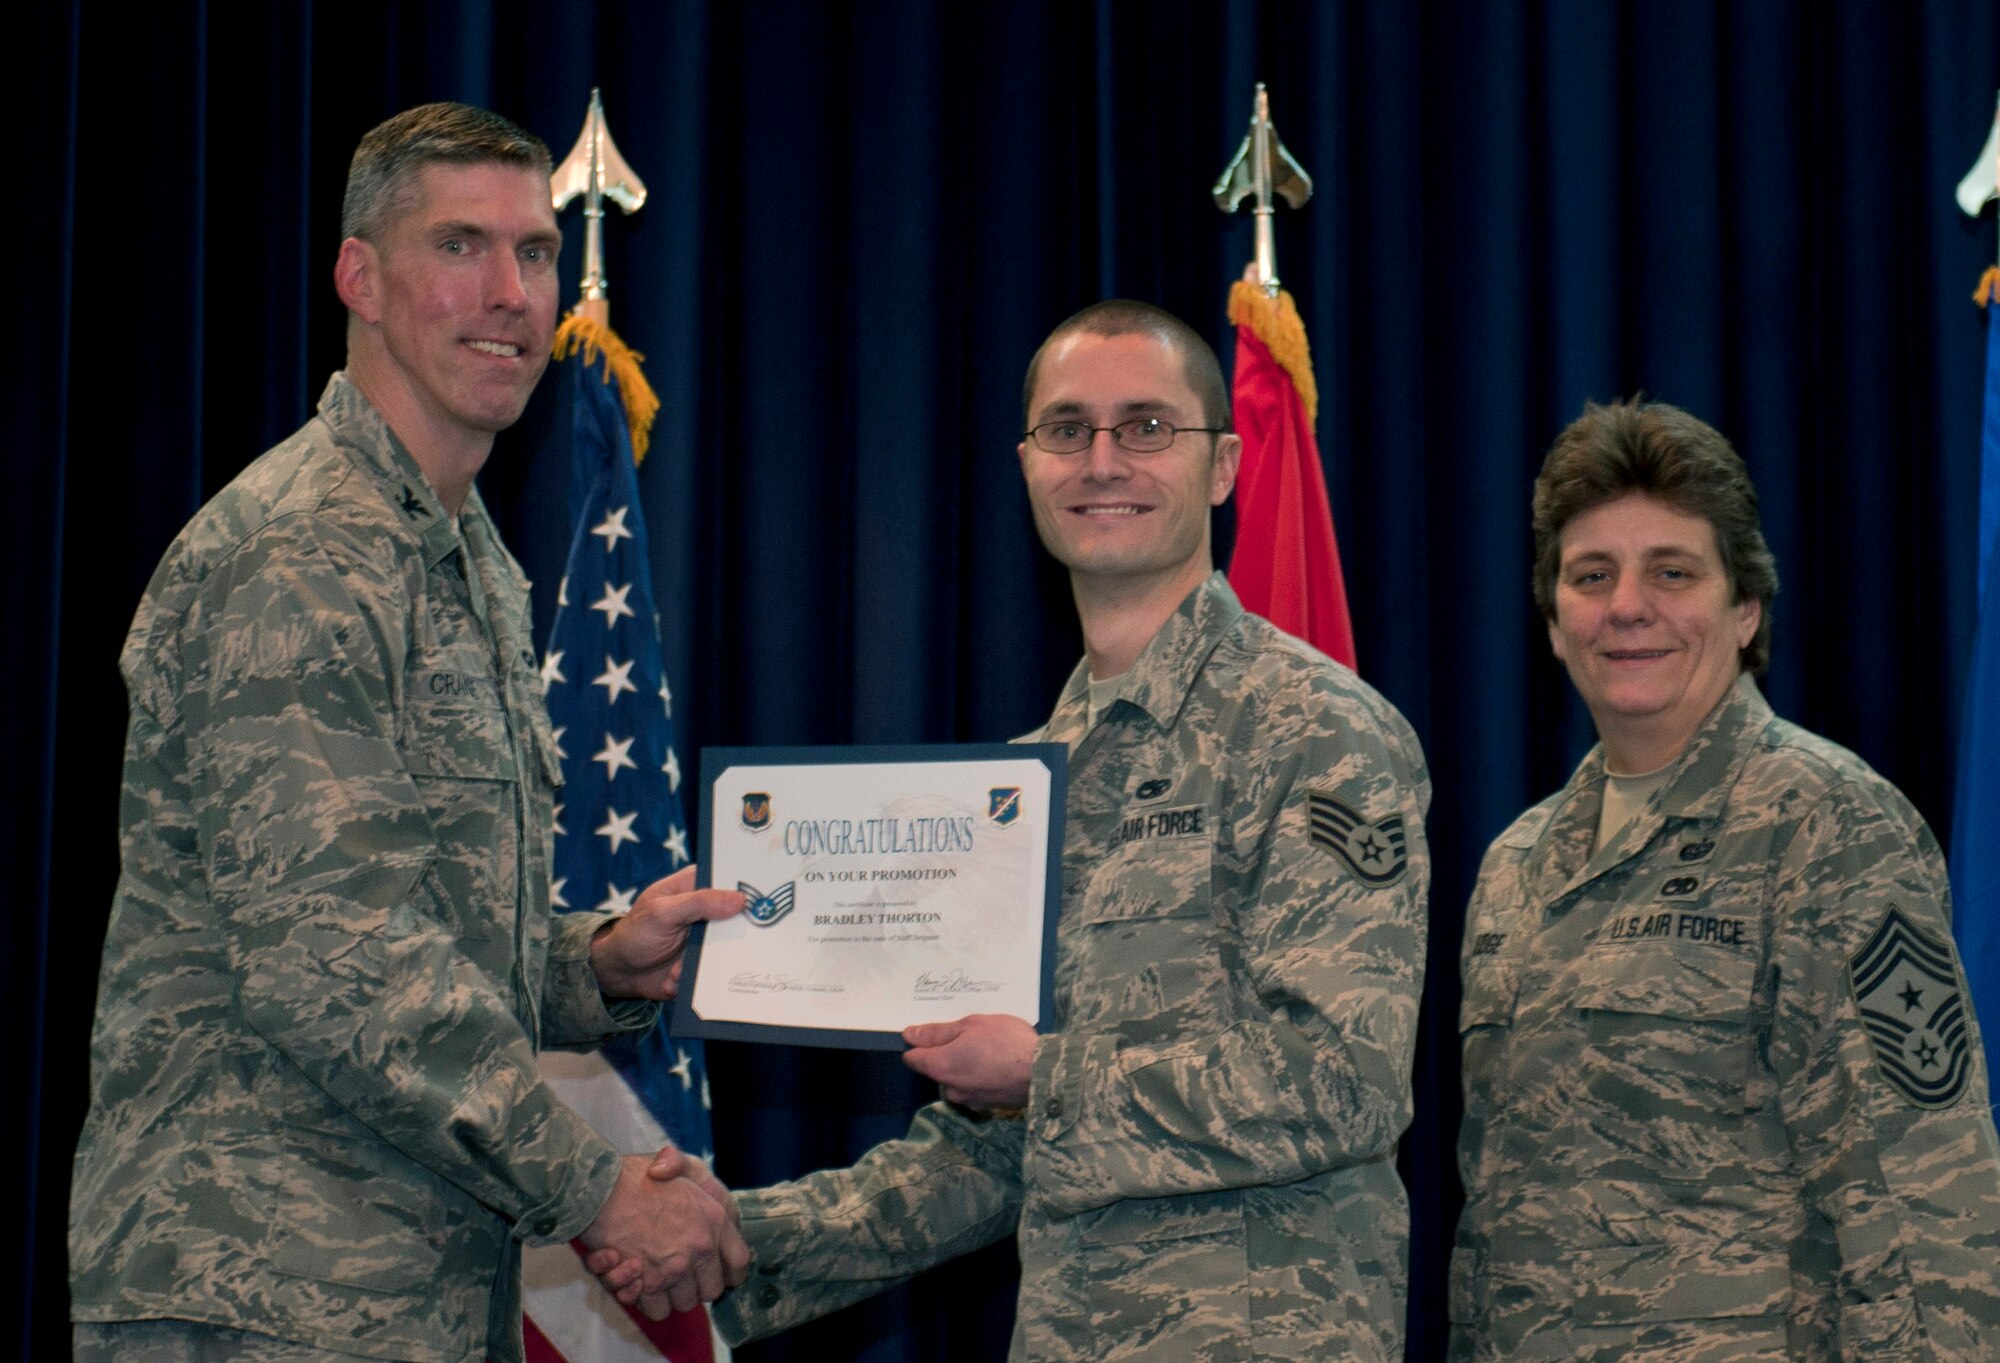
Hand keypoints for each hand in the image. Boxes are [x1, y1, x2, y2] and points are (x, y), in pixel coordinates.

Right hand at [579, 1154, 749, 1316]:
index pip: (739, 1262)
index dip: (729, 1272)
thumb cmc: (634, 1176)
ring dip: (671, 1295)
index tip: (718, 1273)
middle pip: (711, 1290)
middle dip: (695, 1286)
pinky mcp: (649, 1284)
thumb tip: (688, 1187)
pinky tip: (636, 1283)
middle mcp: (701, 1247)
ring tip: (654, 1275)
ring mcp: (676, 1268)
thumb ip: (690, 1172)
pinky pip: (658, 1310)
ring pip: (684, 1303)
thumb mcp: (675, 1163)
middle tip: (677, 1273)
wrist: (598, 1189)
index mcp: (715, 1219)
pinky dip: (647, 1302)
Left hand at [590, 866, 744, 999]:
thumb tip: (739, 900)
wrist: (619, 973)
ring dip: (705, 964)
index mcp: (696, 887)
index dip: (748, 888)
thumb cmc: (635, 933)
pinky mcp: (706, 963)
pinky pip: (718, 971)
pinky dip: (696, 978)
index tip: (763, 900)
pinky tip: (672, 978)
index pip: (730, 880)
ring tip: (676, 969)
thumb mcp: (662, 912)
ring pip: (731, 948)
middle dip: (732, 936)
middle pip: (738, 918)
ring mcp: (708, 938)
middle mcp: (706, 912)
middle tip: (716, 947)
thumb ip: (699, 903)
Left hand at [901, 1013, 1035, 1109]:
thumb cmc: (1007, 1043)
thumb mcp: (971, 1025)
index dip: (919, 1043)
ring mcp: (969, 1100)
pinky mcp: (987, 1105)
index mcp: (941, 1066)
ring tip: (990, 1049)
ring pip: (958, 1078)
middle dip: (949, 1052)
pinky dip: (982, 1076)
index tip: (933, 1032)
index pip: (913, 1058)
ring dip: (967, 1065)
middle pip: (937, 1068)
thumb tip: (910, 1035)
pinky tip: (999, 1064)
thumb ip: (938, 1032)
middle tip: (972, 1035)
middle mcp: (950, 1088)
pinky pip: (976, 1087)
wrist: (1043, 1073)